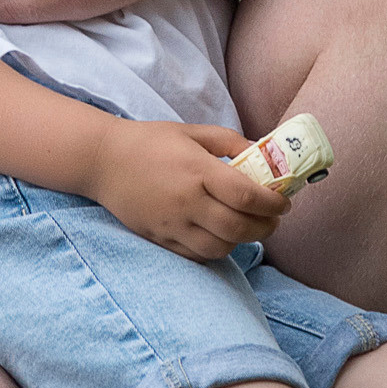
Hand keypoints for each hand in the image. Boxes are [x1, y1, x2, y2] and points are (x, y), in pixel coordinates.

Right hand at [84, 121, 289, 261]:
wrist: (102, 160)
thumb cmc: (150, 141)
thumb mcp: (192, 132)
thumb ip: (230, 142)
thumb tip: (264, 154)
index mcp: (197, 170)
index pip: (246, 195)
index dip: (272, 203)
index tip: (284, 203)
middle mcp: (186, 201)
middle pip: (238, 228)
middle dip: (265, 228)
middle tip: (273, 220)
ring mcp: (171, 223)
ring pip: (220, 247)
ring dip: (242, 241)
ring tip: (248, 228)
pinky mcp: (160, 238)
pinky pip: (197, 255)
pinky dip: (216, 250)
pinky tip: (221, 236)